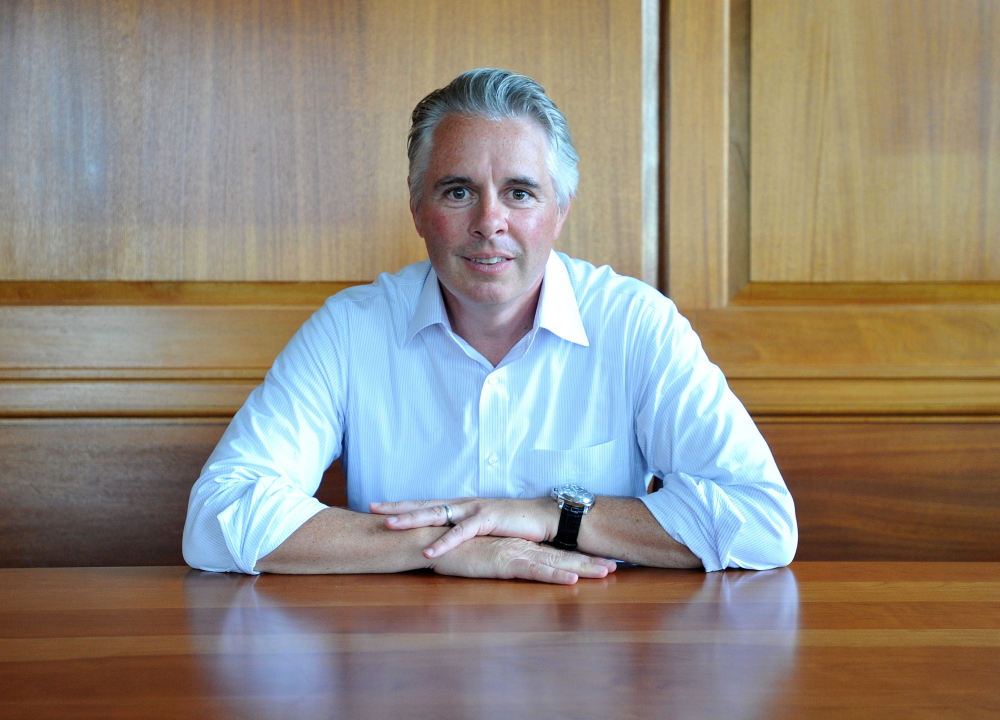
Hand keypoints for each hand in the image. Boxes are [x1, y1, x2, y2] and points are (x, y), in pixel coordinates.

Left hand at [371, 497, 557, 558]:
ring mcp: (475, 510)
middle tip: (372, 508)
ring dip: (412, 521)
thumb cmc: (516, 524)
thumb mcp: (486, 527)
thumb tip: (447, 539)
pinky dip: (443, 542)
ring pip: (437, 515)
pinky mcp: (488, 520)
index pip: (427, 504)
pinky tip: (427, 552)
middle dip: (398, 507)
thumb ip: (466, 530)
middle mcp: (464, 504)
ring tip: (389, 526)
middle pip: (425, 505)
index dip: (403, 505)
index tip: (378, 506)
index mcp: (462, 506)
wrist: (545, 517)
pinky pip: (461, 533)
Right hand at [428, 535, 615, 584]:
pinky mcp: (504, 562)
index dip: (577, 559)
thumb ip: (497, 560)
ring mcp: (515, 553)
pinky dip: (554, 576)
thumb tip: (508, 567)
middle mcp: (521, 548)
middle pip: (562, 557)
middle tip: (615, 567)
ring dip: (583, 568)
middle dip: (590, 563)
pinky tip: (572, 581)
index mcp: (517, 547)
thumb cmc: (453, 551)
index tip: (600, 564)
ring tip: (607, 572)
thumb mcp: (481, 558)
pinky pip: (534, 571)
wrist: (432, 541)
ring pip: (555, 562)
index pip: (553, 554)